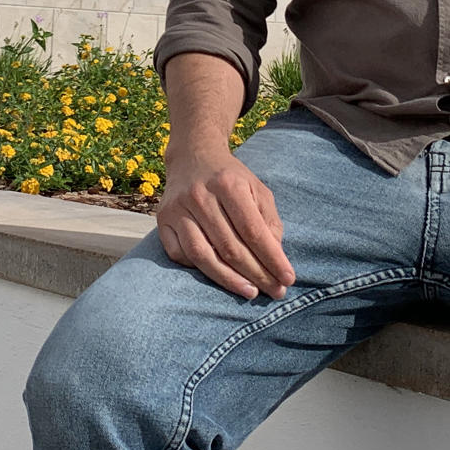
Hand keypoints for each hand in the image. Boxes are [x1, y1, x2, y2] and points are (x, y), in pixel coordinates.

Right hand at [155, 146, 295, 300]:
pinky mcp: (162, 220)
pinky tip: (218, 276)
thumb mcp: (257, 189)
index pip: (253, 230)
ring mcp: (177, 208)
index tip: (288, 279)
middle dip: (256, 274)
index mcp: (228, 184)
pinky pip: (179, 254)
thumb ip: (269, 221)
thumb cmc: (231, 178)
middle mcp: (200, 195)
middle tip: (275, 291)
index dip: (271, 258)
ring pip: (202, 254)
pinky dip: (199, 269)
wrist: (192, 156)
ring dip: (228, 279)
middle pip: (229, 246)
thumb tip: (275, 257)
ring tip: (250, 292)